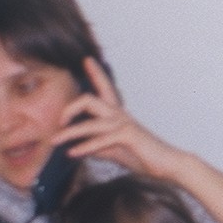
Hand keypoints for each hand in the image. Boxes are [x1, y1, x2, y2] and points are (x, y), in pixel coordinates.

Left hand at [50, 56, 185, 181]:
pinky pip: (101, 139)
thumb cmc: (143, 156)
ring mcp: (124, 124)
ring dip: (70, 132)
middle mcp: (120, 115)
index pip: (105, 88)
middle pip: (90, 99)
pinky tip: (72, 153)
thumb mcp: (114, 149)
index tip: (87, 59)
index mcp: (118, 115)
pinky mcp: (128, 137)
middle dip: (70, 107)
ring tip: (55, 140)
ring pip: (91, 122)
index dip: (96, 73)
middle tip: (58, 121)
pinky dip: (85, 147)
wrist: (167, 164)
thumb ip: (97, 146)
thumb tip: (75, 148)